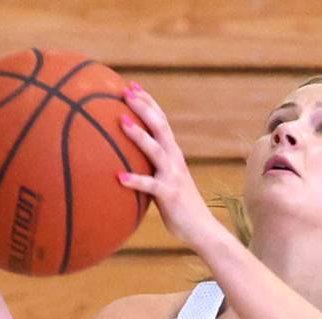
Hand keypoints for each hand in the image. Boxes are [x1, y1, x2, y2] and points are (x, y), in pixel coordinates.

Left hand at [117, 81, 219, 249]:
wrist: (202, 229)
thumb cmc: (179, 208)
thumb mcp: (165, 182)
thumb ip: (151, 169)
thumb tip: (126, 163)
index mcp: (173, 154)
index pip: (161, 121)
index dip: (147, 103)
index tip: (131, 86)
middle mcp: (174, 160)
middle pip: (160, 127)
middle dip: (143, 107)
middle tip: (125, 91)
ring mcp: (173, 177)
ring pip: (156, 150)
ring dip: (138, 135)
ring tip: (121, 121)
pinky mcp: (170, 195)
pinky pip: (150, 186)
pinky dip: (135, 181)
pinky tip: (119, 178)